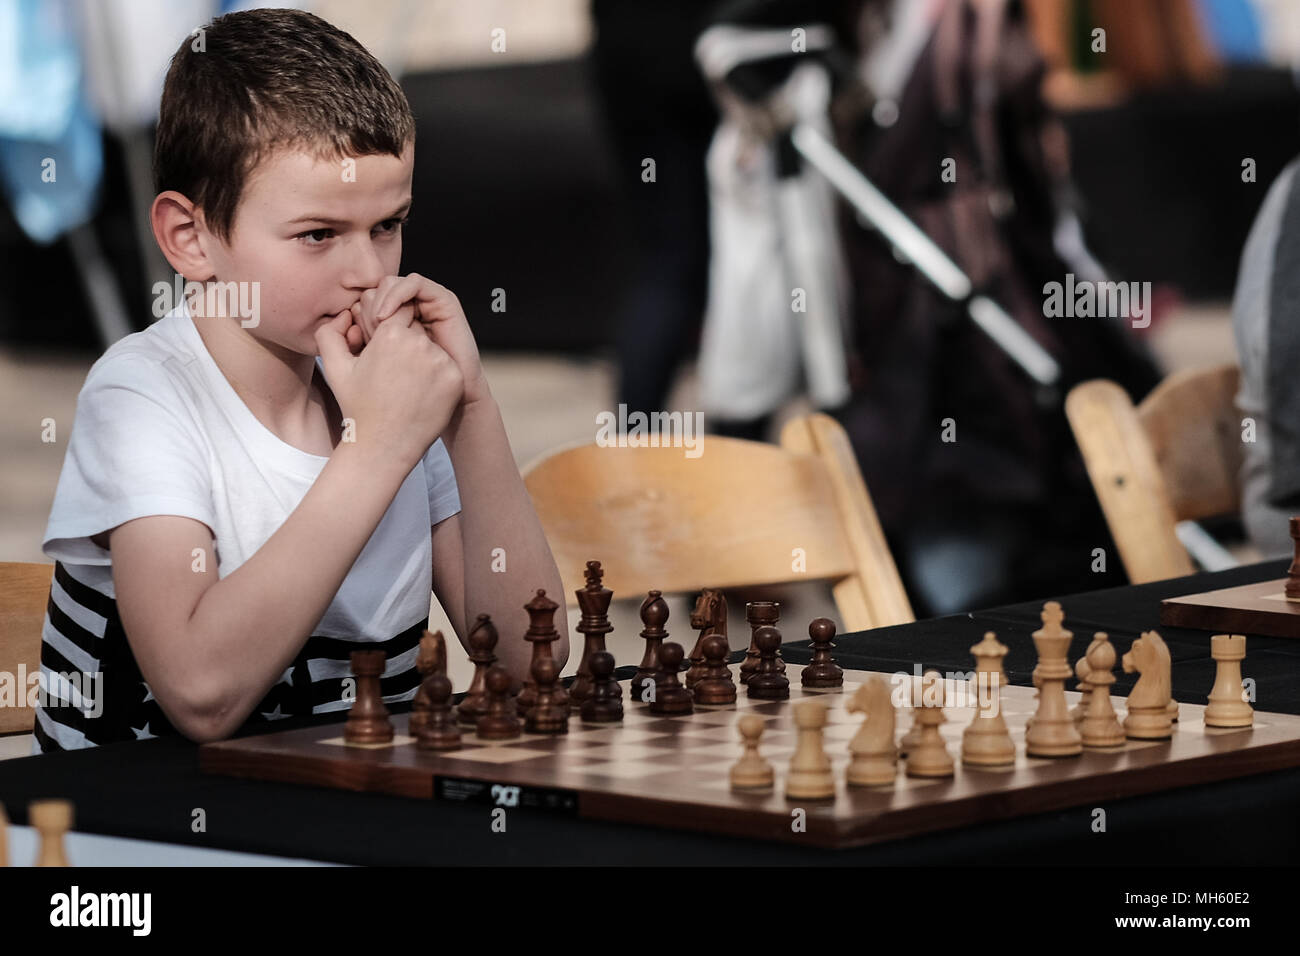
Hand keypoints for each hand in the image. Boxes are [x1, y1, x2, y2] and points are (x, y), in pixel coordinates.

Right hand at [315, 308, 464, 467]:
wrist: (383, 446)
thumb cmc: (358, 407)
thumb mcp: (335, 368)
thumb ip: (330, 334)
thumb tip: (343, 316)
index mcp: (391, 334)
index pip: (398, 313)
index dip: (391, 332)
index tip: (384, 354)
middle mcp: (419, 343)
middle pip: (417, 330)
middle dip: (407, 345)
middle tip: (394, 374)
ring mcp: (441, 361)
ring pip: (433, 349)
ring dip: (423, 361)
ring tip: (406, 387)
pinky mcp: (456, 379)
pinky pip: (448, 368)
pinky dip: (438, 378)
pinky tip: (421, 395)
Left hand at [351, 274, 489, 405]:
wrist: (453, 400)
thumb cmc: (415, 393)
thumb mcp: (378, 368)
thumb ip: (355, 346)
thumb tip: (342, 317)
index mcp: (392, 324)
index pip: (364, 304)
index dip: (356, 315)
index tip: (352, 339)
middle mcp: (408, 311)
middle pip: (376, 291)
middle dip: (368, 307)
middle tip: (367, 333)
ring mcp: (425, 304)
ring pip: (392, 284)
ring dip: (381, 299)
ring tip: (377, 323)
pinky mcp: (442, 300)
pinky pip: (415, 283)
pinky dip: (397, 294)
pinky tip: (386, 316)